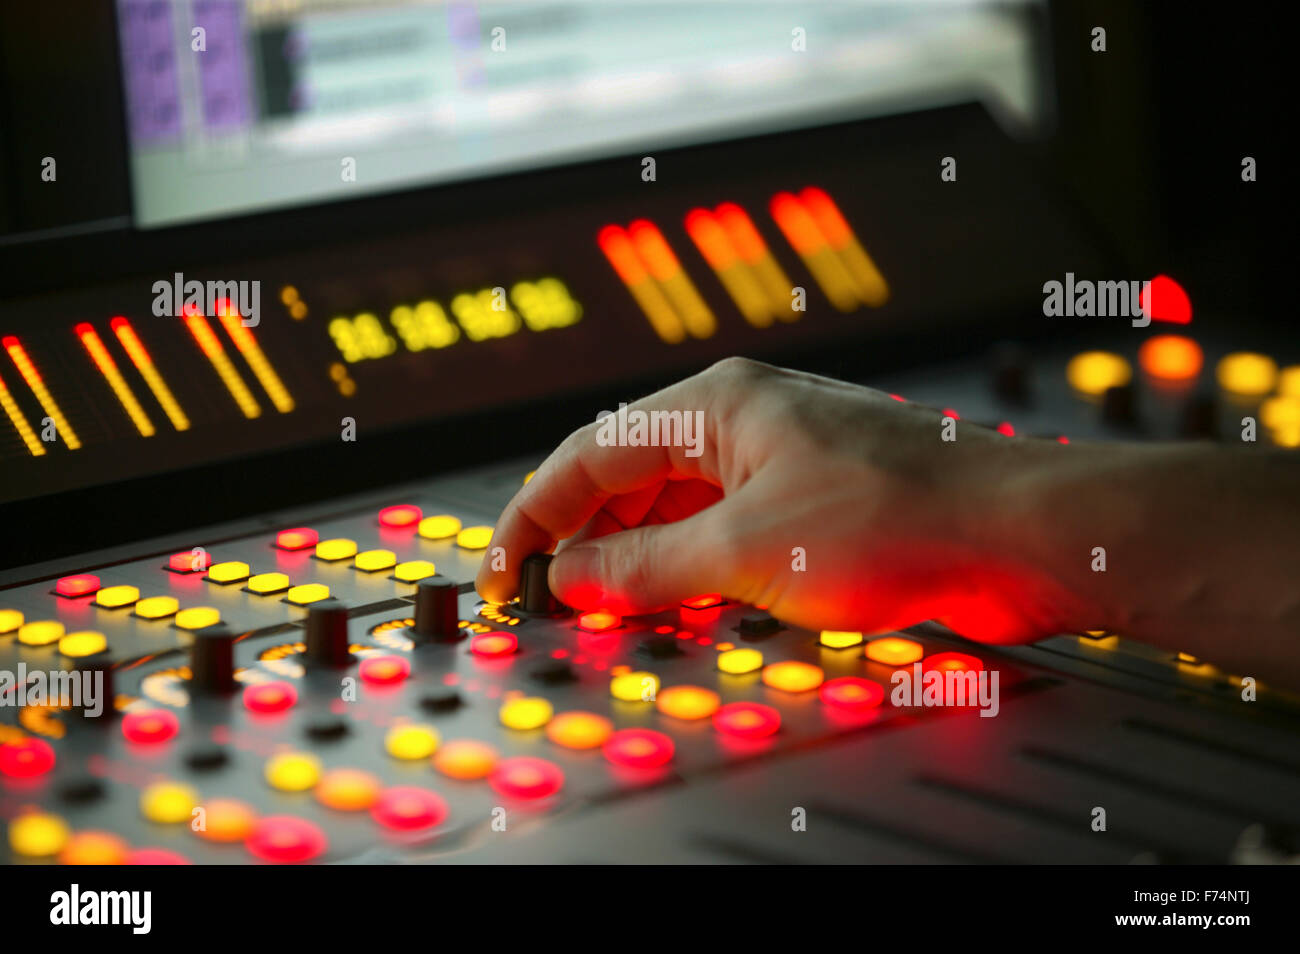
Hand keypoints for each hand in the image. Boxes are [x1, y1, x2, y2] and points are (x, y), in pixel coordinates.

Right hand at [477, 357, 1093, 643]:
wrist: (1022, 536)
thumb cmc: (905, 514)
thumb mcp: (749, 551)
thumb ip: (648, 565)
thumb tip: (579, 577)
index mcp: (718, 405)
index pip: (589, 454)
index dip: (535, 517)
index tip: (507, 574)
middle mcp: (746, 423)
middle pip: (629, 477)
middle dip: (586, 539)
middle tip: (556, 600)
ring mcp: (782, 462)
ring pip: (676, 508)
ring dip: (638, 558)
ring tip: (612, 610)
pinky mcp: (815, 505)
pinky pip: (725, 532)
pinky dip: (692, 568)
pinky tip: (684, 603)